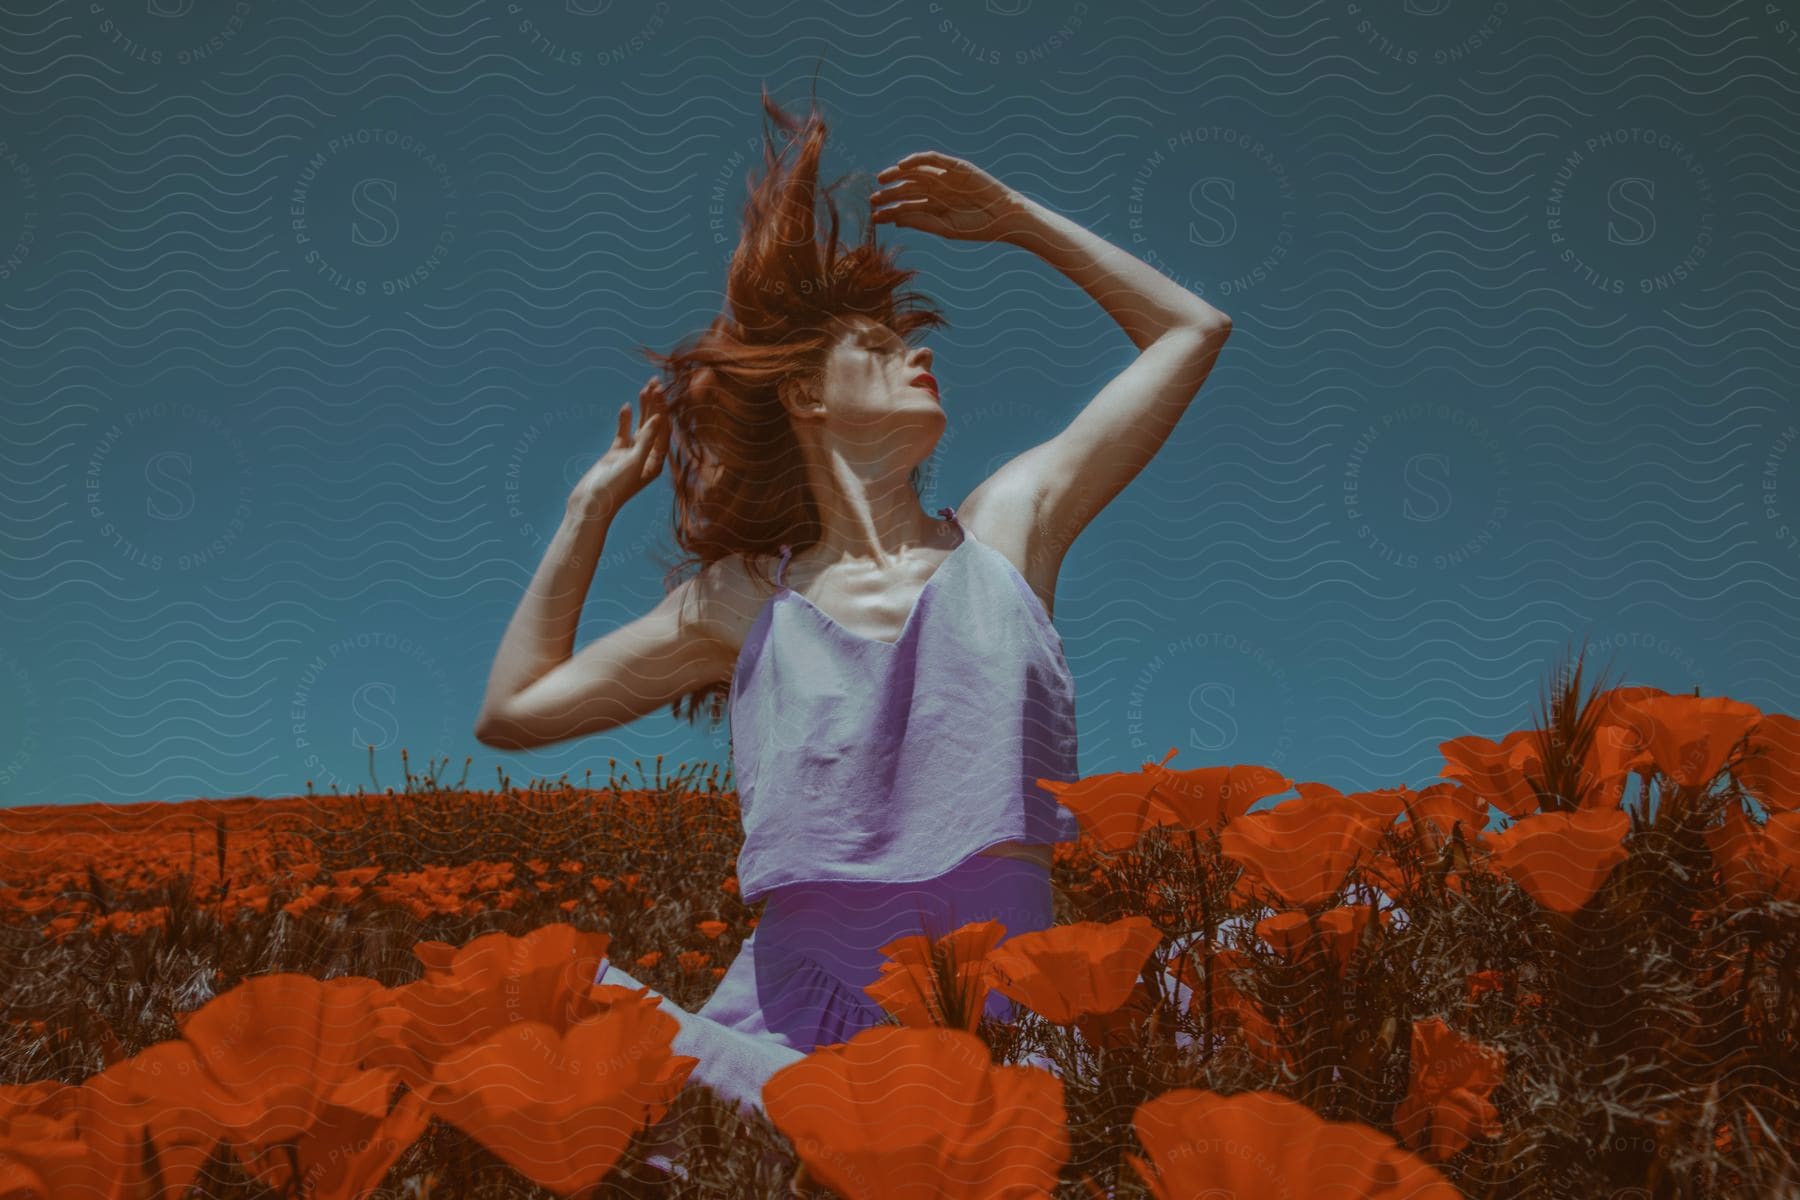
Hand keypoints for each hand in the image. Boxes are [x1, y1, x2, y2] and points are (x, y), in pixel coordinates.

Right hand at [569, 376, 669, 516]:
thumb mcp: (633, 463)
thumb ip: (646, 441)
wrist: (590, 504)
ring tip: (646, 387)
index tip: (660, 390)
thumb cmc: (614, 489)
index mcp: (656, 462)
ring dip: (643, 407)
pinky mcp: (616, 454)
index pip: (663, 430)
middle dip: (656, 403)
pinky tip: (626, 406)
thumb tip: (658, 418)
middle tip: (656, 380)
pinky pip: (624, 433)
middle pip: (654, 425)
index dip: (662, 409)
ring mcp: (631, 455)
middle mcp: (647, 457)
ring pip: (640, 426)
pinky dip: (625, 420)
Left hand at [870, 150, 1025, 243]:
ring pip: (916, 173)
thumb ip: (921, 222)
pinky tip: (902, 165)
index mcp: (934, 208)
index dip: (890, 211)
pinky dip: (917, 160)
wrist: (1003, 217)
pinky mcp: (955, 166)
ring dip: (897, 175)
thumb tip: (895, 221)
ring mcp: (945, 177)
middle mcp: (937, 191)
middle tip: (873, 199)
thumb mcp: (945, 228)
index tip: (874, 217)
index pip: (907, 207)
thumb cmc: (977, 227)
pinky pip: (933, 159)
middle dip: (889, 194)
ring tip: (881, 180)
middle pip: (907, 189)